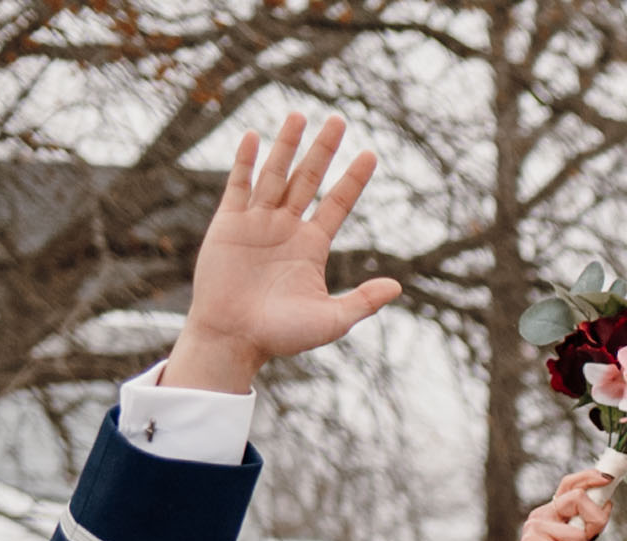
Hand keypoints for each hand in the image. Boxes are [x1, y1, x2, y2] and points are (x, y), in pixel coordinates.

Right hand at [162, 117, 400, 391]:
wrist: (235, 339)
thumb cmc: (283, 335)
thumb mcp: (333, 319)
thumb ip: (364, 301)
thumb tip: (398, 286)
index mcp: (313, 246)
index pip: (338, 203)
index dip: (353, 179)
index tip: (370, 153)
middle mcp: (287, 227)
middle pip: (309, 179)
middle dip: (323, 150)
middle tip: (338, 119)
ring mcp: (257, 222)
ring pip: (276, 175)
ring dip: (287, 145)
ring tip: (299, 115)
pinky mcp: (228, 223)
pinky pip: (239, 186)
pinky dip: (246, 162)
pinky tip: (256, 137)